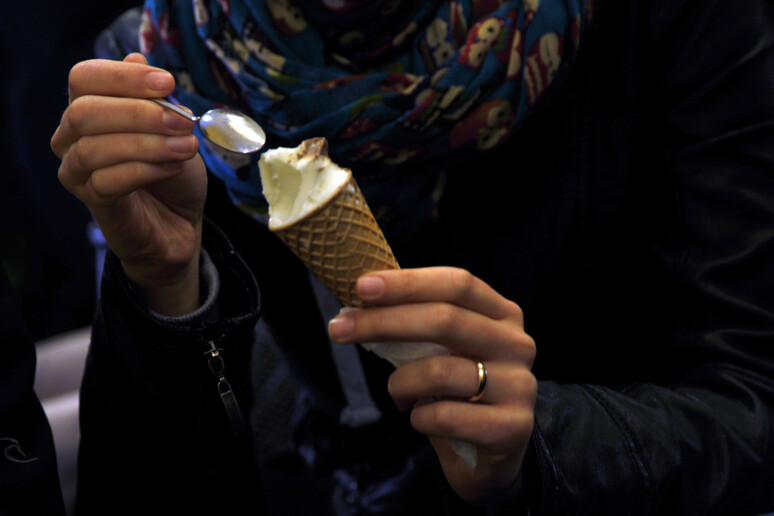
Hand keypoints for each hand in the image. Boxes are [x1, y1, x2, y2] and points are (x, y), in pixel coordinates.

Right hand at [51, 53, 207, 314]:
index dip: (123, 76)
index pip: (84, 77)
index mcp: (88, 107)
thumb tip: (138, 58)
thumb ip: (155, 97)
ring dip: (148, 144)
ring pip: (95, 148)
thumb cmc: (171, 170)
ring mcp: (77, 171)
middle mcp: (71, 137)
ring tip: (186, 147)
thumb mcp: (172, 127)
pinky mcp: (93, 202)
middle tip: (185, 120)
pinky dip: (146, 171)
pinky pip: (108, 182)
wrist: (179, 222)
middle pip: (84, 111)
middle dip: (140, 112)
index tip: (168, 82)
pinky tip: (173, 168)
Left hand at [328, 267, 536, 503]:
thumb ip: (419, 323)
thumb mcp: (446, 350)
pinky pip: (445, 416)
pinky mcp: (512, 427)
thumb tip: (362, 300)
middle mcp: (517, 344)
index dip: (408, 283)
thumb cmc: (458, 393)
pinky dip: (418, 418)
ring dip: (399, 382)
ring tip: (396, 393)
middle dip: (384, 322)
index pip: (457, 283)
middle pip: (445, 320)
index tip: (361, 287)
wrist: (489, 457)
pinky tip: (420, 419)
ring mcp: (519, 386)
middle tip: (339, 328)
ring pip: (439, 371)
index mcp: (502, 314)